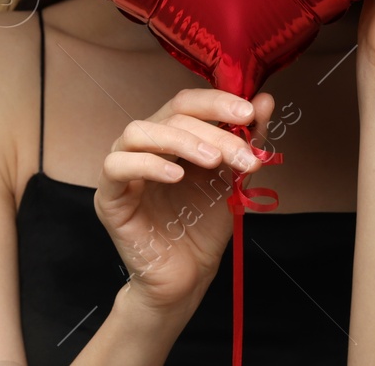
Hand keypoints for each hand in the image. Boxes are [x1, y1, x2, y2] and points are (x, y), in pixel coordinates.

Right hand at [93, 88, 274, 314]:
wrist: (189, 275)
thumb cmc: (205, 224)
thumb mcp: (233, 177)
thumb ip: (246, 139)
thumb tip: (265, 100)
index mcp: (170, 134)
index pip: (187, 101)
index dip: (217, 101)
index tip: (250, 113)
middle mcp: (143, 144)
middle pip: (170, 115)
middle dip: (212, 131)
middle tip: (241, 154)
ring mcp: (122, 167)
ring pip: (139, 131)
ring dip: (181, 140)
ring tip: (213, 161)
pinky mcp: (108, 196)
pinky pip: (117, 166)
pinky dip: (148, 164)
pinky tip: (176, 176)